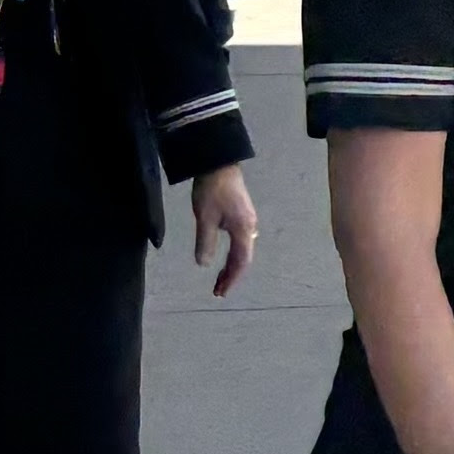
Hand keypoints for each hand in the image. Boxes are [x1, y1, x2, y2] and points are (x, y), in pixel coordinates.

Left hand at [190, 165, 257, 296]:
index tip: (221, 292)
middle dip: (231, 275)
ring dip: (232, 265)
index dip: (232, 279)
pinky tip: (223, 256)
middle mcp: (249, 227)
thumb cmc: (212, 190)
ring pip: (242, 250)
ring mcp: (247, 220)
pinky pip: (239, 241)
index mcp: (243, 229)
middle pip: (243, 258)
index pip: (241, 262)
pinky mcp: (242, 213)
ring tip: (219, 278)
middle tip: (218, 290)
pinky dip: (232, 254)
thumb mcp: (205, 218)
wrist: (218, 161)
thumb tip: (204, 265)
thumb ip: (205, 243)